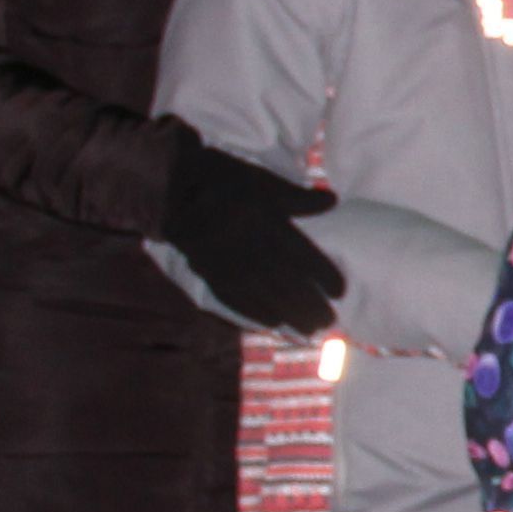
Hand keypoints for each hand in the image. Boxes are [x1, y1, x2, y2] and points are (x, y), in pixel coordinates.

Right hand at [161, 129, 343, 334]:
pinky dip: (255, 314)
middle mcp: (252, 250)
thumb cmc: (223, 181)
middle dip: (311, 306)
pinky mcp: (210, 273)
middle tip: (329, 321)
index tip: (340, 292)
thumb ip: (297, 197)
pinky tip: (271, 323)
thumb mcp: (263, 181)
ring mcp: (229, 265)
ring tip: (308, 330)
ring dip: (289, 316)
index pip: (304, 258)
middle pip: (288, 285)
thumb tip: (332, 201)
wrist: (172, 188)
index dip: (324, 277)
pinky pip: (236, 300)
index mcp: (268, 225)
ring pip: (265, 297)